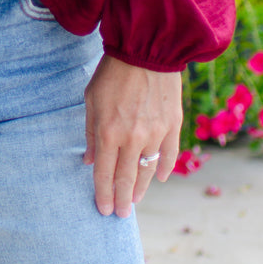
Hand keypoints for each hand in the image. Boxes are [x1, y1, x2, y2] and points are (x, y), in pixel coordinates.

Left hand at [83, 55, 181, 217]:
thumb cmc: (113, 72)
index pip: (104, 174)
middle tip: (119, 214)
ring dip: (140, 188)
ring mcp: (155, 133)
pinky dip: (163, 168)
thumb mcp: (91, 100)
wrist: (147, 49)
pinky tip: (158, 178)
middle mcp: (133, 138)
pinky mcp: (173, 125)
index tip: (103, 210)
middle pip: (126, 178)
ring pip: (148, 170)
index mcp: (108, 133)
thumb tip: (89, 161)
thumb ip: (91, 133)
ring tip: (134, 200)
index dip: (102, 194)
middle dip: (121, 200)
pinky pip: (169, 154)